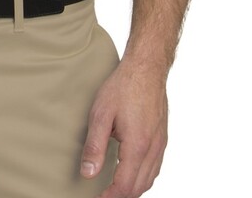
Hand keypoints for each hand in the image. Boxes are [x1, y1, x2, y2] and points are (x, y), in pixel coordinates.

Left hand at [80, 60, 167, 197]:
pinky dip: (144, 176)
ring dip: (133, 188)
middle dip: (122, 195)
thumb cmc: (123, 86)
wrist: (146, 67)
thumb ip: (94, 146)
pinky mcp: (162, 137)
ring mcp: (160, 143)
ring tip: (115, 187)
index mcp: (137, 146)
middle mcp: (153, 149)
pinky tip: (132, 171)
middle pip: (140, 187)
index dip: (110, 197)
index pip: (125, 186)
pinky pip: (156, 167)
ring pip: (150, 179)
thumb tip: (88, 173)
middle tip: (104, 195)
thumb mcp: (101, 114)